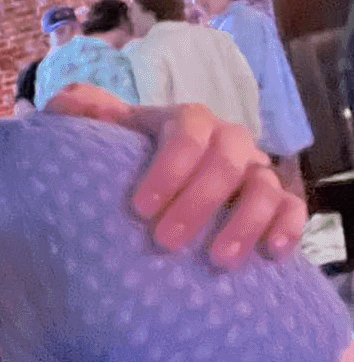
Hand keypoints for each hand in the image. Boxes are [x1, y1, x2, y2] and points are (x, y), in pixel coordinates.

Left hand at [45, 85, 303, 267]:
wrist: (155, 189)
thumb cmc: (123, 159)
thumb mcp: (98, 135)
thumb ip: (82, 114)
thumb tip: (68, 101)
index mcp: (186, 121)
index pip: (187, 132)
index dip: (168, 168)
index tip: (140, 209)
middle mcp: (227, 140)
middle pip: (227, 162)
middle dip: (198, 202)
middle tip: (165, 242)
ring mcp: (254, 170)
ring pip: (264, 187)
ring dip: (245, 222)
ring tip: (218, 260)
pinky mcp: (276, 201)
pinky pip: (293, 208)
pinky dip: (287, 228)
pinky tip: (271, 254)